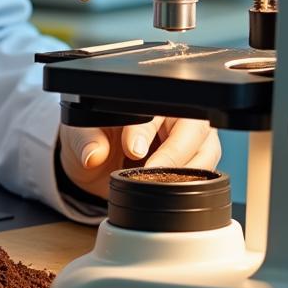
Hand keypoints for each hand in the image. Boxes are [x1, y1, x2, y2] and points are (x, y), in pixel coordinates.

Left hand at [59, 116, 221, 200]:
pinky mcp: (196, 160)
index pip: (154, 110)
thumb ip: (86, 139)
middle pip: (194, 127)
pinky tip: (169, 190)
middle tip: (151, 172)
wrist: (98, 158)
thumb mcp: (80, 131)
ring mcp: (190, 136)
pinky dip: (191, 184)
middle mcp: (174, 113)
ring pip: (206, 151)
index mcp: (146, 97)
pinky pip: (206, 172)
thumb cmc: (94, 134)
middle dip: (174, 153)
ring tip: (158, 184)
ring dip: (186, 171)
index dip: (145, 131)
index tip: (134, 150)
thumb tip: (94, 155)